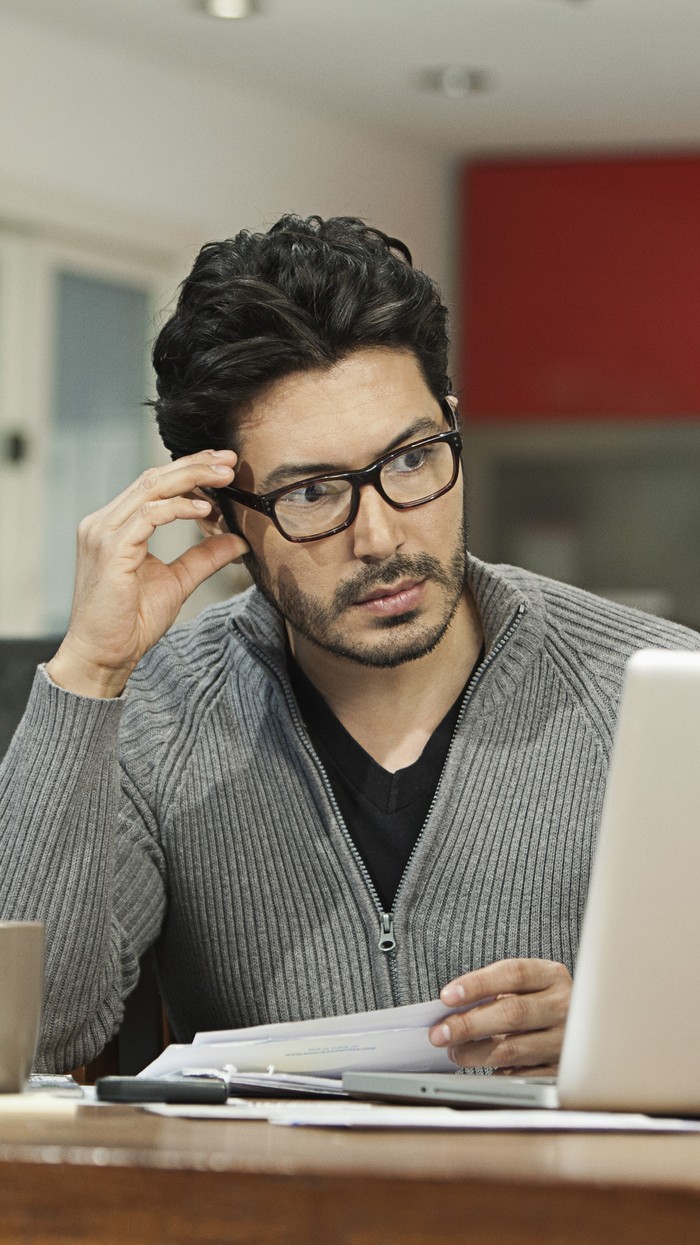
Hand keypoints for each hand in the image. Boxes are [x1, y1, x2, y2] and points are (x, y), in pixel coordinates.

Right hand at [46, 450, 248, 697]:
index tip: (223, 464)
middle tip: (230, 461)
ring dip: (191, 478)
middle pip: (153, 479)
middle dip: (195, 465)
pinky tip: (205, 509)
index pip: (153, 484)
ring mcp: (102, 533)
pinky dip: (179, 508)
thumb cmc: (131, 621)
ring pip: (150, 489)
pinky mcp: (110, 549)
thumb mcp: (178, 581)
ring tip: (224, 477)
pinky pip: (148, 516)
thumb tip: (238, 541)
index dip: (188, 469)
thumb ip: (205, 557)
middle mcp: (103, 523)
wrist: (104, 655)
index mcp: (114, 526)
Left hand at [429, 958, 571, 1074]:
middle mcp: (564, 1005)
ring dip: (477, 1053)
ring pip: (515, 1048)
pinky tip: (483, 1070)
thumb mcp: (525, 987)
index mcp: (551, 975)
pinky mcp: (563, 1070)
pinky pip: (524, 1075)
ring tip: (455, 1053)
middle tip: (440, 1034)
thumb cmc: (540, 1002)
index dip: (477, 984)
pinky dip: (499, 1073)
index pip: (512, 973)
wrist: (584, 1027)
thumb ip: (495, 992)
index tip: (446, 997)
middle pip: (512, 1013)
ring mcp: (566, 1040)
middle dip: (469, 1024)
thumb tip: (451, 1011)